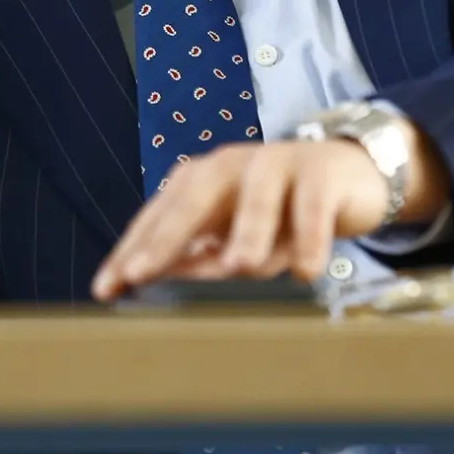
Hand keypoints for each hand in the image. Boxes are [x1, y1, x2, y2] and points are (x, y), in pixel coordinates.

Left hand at [91, 138, 393, 299]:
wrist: (346, 173)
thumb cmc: (279, 209)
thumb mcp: (234, 233)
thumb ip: (199, 256)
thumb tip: (164, 285)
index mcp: (200, 179)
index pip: (158, 216)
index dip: (132, 251)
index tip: (107, 288)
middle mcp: (230, 166)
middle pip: (193, 200)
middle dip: (166, 238)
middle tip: (141, 274)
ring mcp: (275, 164)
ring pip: (256, 201)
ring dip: (248, 234)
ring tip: (239, 268)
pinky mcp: (319, 173)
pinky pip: (312, 207)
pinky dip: (310, 238)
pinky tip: (306, 270)